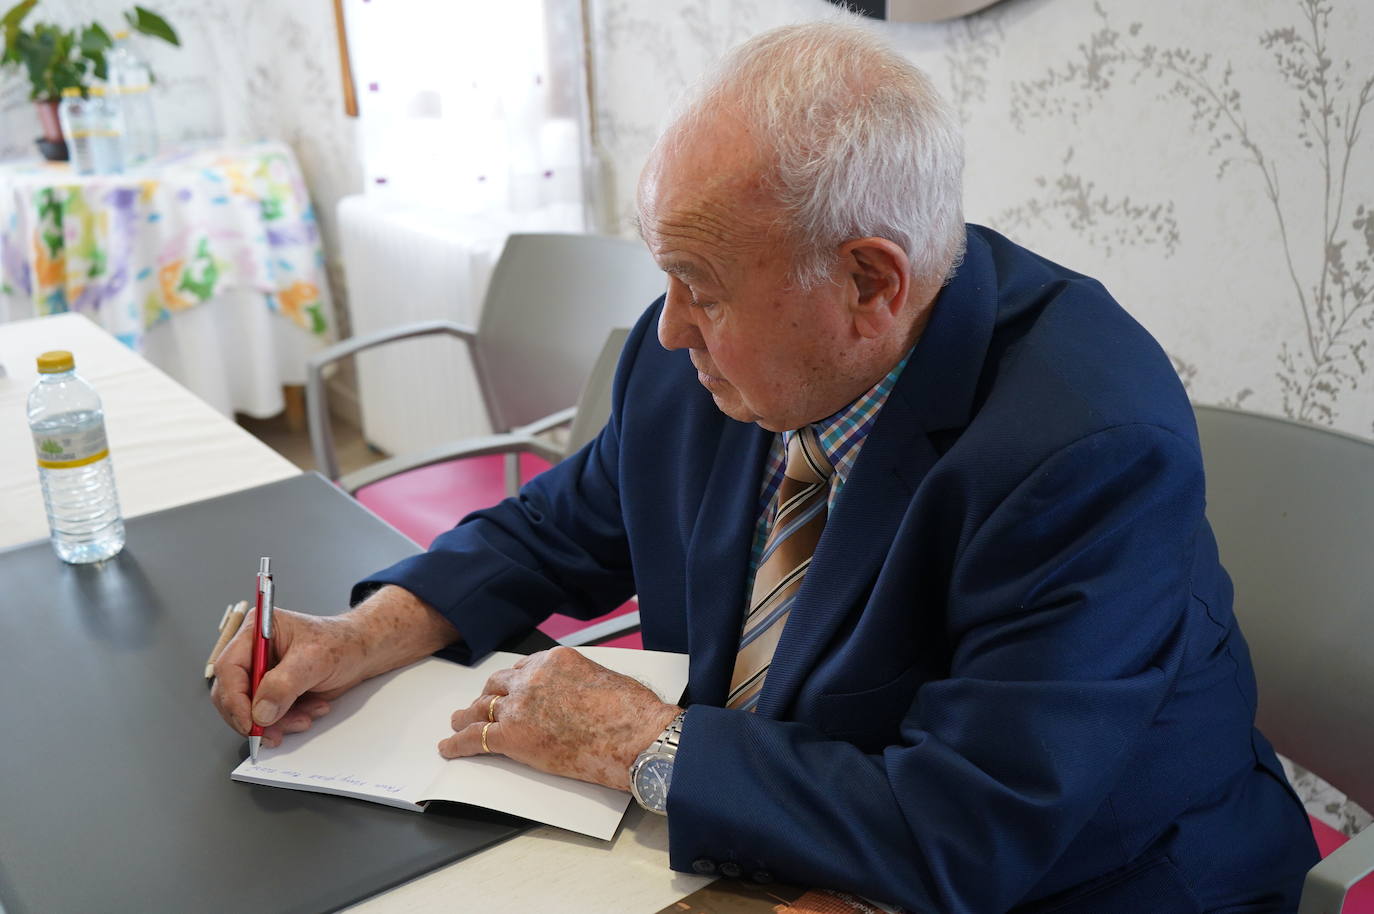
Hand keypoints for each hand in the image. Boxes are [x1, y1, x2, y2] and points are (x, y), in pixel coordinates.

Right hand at [210, 584, 459, 747]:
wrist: (363, 652)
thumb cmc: (342, 643)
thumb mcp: (314, 659)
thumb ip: (284, 684)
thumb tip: (260, 711)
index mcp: (256, 631)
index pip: (228, 669)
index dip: (234, 699)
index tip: (250, 723)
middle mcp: (253, 652)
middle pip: (231, 693)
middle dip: (254, 717)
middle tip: (273, 733)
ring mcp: (262, 673)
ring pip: (250, 710)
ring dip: (276, 722)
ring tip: (305, 717)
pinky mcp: (273, 691)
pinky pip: (267, 716)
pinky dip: (287, 721)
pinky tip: (311, 711)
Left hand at [441, 646, 680, 790]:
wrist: (636, 735)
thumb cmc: (632, 712)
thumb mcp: (601, 678)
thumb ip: (575, 683)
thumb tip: (570, 697)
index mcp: (554, 660)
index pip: (522, 668)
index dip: (512, 682)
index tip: (507, 690)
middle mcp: (531, 678)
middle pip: (497, 686)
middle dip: (488, 696)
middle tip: (480, 705)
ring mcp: (519, 707)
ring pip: (481, 710)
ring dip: (466, 717)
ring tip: (457, 722)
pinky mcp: (513, 737)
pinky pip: (475, 739)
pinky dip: (457, 744)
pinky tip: (448, 747)